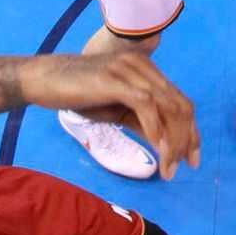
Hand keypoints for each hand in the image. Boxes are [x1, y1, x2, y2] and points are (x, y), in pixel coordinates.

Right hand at [24, 52, 201, 179]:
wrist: (42, 78)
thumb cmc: (77, 93)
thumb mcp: (115, 109)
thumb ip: (140, 120)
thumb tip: (163, 143)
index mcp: (146, 71)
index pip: (180, 101)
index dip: (191, 131)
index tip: (192, 158)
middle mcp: (143, 67)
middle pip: (180, 105)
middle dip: (187, 139)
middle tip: (185, 166)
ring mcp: (130, 70)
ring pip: (167, 106)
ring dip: (173, 140)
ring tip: (169, 167)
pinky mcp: (115, 79)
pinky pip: (145, 104)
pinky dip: (156, 129)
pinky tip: (158, 149)